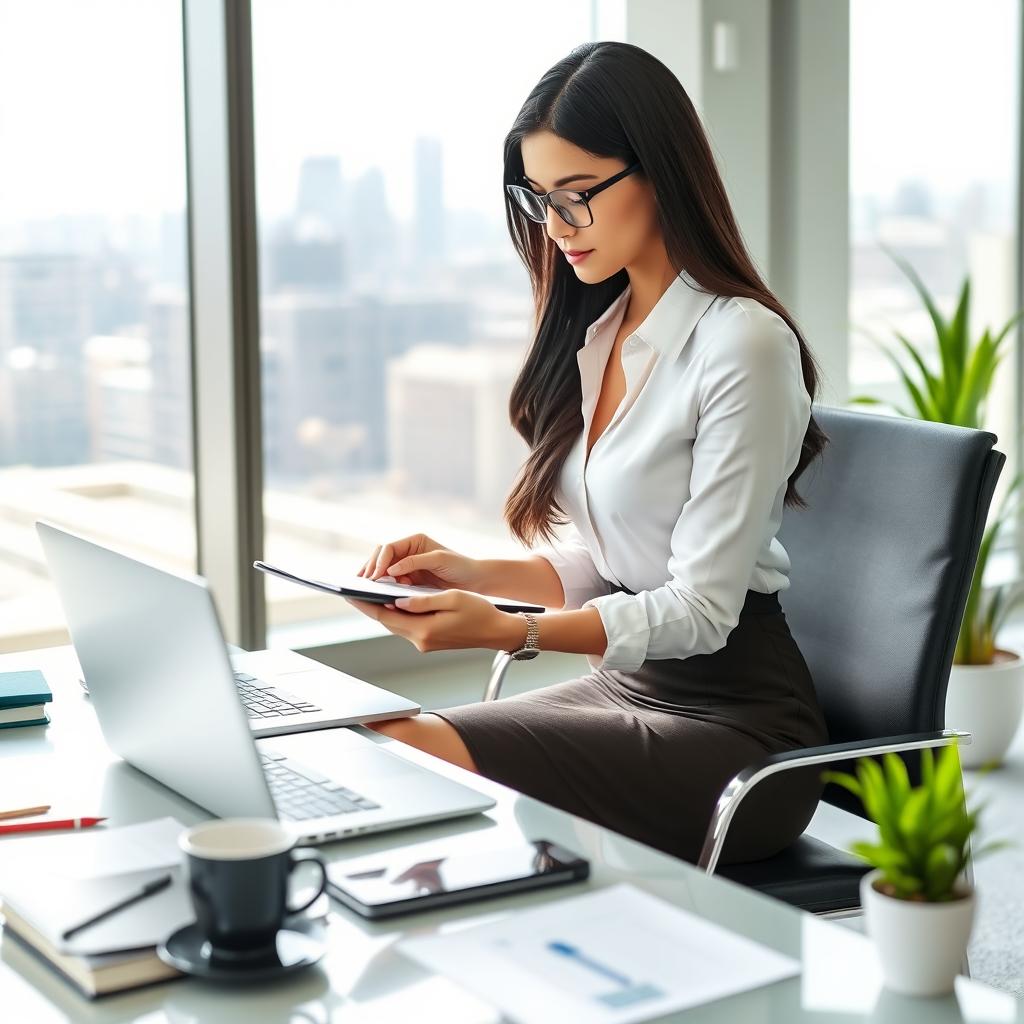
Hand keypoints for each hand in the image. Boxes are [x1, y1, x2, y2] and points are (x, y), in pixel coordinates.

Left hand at [343, 589, 522, 653]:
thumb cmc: (480, 612)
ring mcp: (424, 643)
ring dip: (382, 610)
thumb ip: (422, 601)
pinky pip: (406, 626)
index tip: (349, 594)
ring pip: (395, 625)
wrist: (497, 632)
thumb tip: (397, 601)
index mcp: (424, 630)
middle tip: (353, 591)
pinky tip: (392, 603)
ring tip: (368, 594)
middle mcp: (420, 640)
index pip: (385, 616)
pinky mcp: (429, 641)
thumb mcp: (452, 599)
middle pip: (386, 622)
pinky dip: (396, 614)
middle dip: (369, 606)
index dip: (365, 604)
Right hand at [356, 533, 485, 591]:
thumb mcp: (439, 560)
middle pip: (381, 557)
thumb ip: (415, 562)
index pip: (388, 548)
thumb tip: (391, 569)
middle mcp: (408, 551)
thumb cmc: (460, 566)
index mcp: (414, 541)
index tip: (375, 576)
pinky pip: (390, 582)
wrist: (474, 581)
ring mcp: (407, 566)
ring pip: (382, 570)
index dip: (379, 561)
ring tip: (366, 590)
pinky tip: (379, 595)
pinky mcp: (408, 580)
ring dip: (374, 578)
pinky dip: (383, 588)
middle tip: (365, 584)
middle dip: (371, 568)